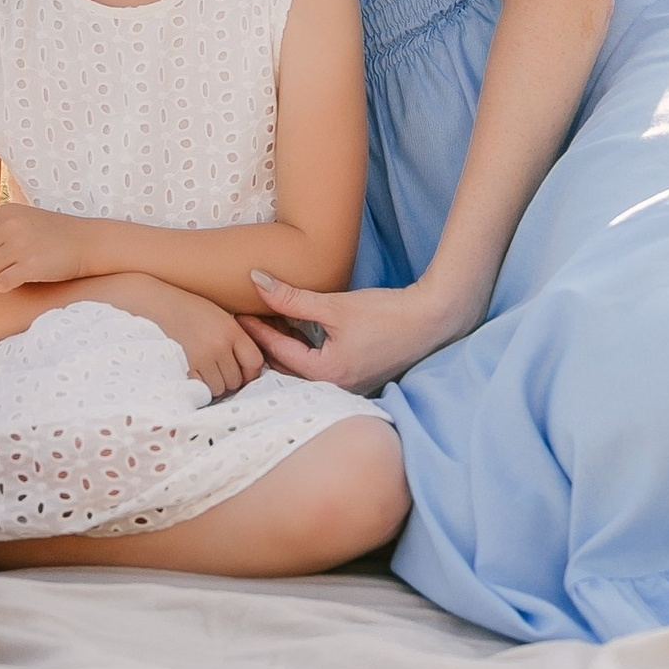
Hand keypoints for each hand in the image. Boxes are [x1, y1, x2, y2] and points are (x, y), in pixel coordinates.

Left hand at [0, 201, 98, 291]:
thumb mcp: (23, 216)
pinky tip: (17, 281)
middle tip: (4, 266)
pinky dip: (5, 286)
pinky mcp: (31, 267)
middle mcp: (11, 226)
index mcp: (6, 212)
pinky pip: (0, 283)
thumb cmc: (52, 233)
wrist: (87, 242)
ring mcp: (21, 246)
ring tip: (14, 271)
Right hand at [108, 273, 265, 400]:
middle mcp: (219, 344)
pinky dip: (197, 387)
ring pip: (219, 388)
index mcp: (230, 329)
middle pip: (237, 380)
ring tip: (198, 369)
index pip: (255, 362)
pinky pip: (201, 391)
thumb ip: (234, 338)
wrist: (149, 304)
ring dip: (211, 385)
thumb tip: (249, 371)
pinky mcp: (184, 369)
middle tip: (211, 368)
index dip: (249, 371)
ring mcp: (202, 358)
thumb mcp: (215, 315)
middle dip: (227, 379)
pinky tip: (189, 374)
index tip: (239, 371)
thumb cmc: (182, 310)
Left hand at [250, 272, 467, 392]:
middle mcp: (334, 388)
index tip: (237, 312)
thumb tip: (256, 281)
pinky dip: (303, 351)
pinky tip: (297, 331)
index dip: (255, 329)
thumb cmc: (386, 313)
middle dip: (265, 343)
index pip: (277, 352)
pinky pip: (319, 367)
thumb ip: (292, 298)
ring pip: (302, 368)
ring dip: (284, 347)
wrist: (432, 320)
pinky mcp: (357, 377)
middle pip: (285, 367)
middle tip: (246, 318)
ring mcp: (347, 386)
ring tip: (267, 321)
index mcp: (326, 374)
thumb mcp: (334, 305)